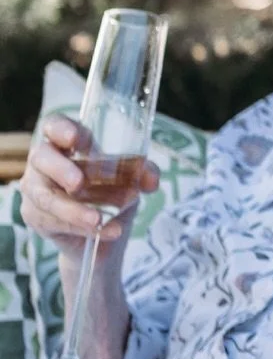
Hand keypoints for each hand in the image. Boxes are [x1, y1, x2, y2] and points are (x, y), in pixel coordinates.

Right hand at [18, 116, 158, 254]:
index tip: (74, 139)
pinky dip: (81, 228)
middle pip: (41, 157)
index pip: (54, 125)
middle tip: (78, 183)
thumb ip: (142, 173)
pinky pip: (53, 222)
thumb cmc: (110, 192)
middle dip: (60, 169)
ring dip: (73, 209)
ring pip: (46, 197)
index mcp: (66, 143)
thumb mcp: (129, 180)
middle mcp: (44, 162)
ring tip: (98, 219)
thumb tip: (151, 179)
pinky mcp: (36, 216)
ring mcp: (36, 189)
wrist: (102, 232)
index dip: (61, 128)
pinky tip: (107, 231)